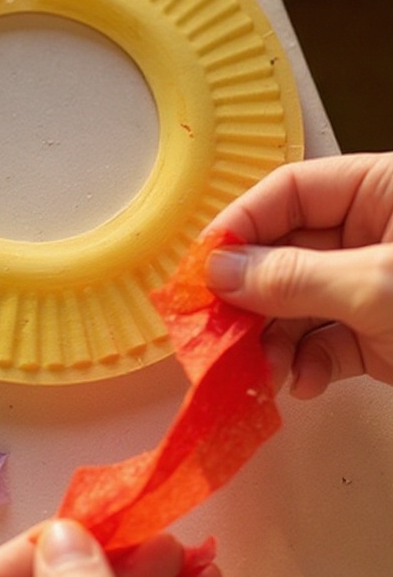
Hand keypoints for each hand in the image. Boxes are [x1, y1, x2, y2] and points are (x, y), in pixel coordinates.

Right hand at [206, 152, 392, 397]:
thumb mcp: (380, 285)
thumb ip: (292, 277)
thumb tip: (215, 272)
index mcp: (383, 191)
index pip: (290, 192)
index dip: (240, 224)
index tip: (202, 267)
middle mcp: (373, 234)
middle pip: (285, 252)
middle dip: (250, 294)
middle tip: (214, 331)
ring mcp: (375, 288)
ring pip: (298, 303)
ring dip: (271, 339)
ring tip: (255, 370)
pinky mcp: (383, 336)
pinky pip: (325, 343)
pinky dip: (306, 365)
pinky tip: (299, 384)